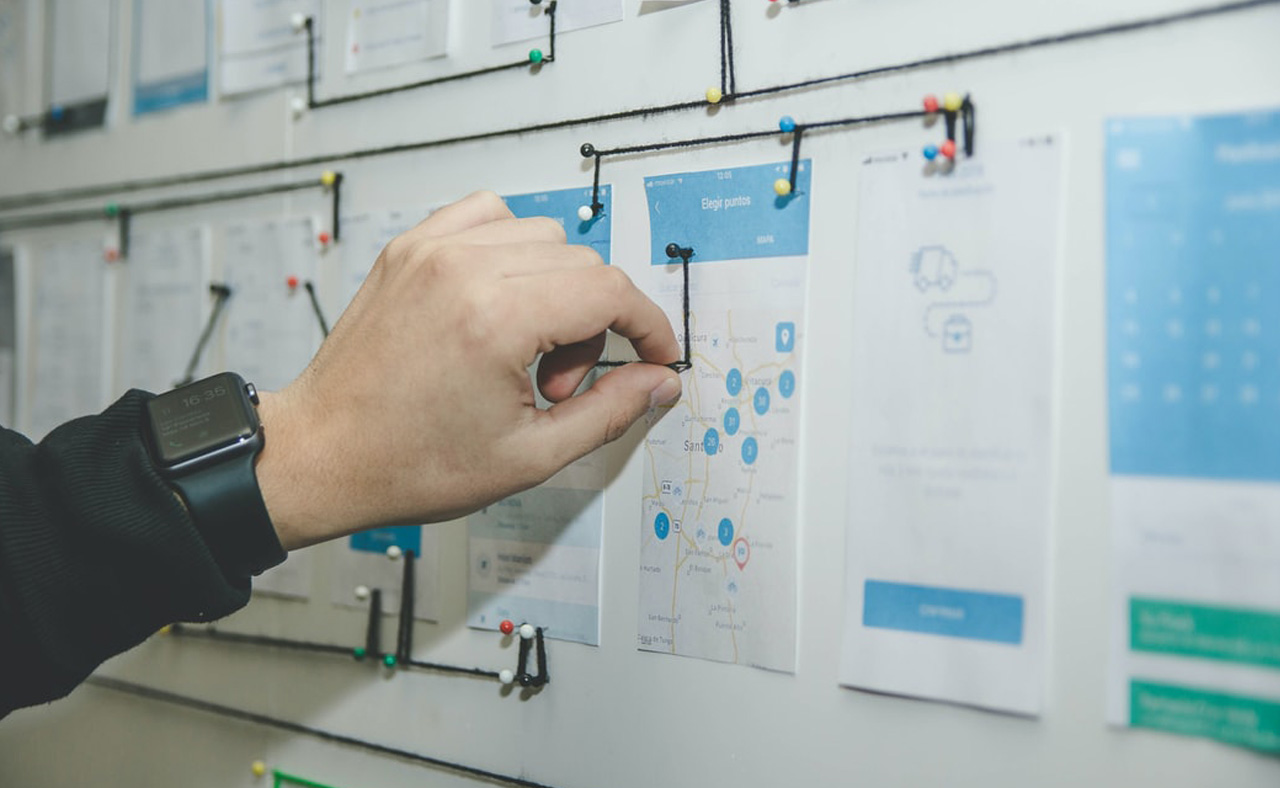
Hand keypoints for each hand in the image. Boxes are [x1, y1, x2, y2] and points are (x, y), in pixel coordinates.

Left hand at [255, 191, 682, 549]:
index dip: (648, 327)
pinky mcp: (409, 248)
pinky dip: (511, 250)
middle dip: (595, 324)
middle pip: (582, 264)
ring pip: (543, 235)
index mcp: (495, 319)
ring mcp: (430, 250)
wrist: (322, 455)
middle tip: (558, 385)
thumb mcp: (529, 456)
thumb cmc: (407, 463)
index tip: (655, 355)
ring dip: (556, 287)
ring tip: (524, 351)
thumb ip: (609, 412)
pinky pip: (488, 215)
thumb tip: (657, 381)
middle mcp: (462, 269)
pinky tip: (499, 302)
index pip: (610, 291)